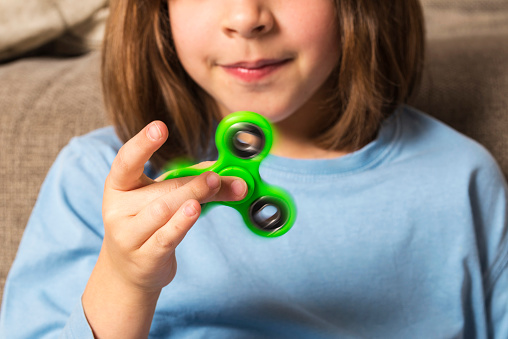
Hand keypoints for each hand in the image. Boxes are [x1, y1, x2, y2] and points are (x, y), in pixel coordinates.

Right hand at [82, 121, 246, 337]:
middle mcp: (118, 209)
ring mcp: (128, 234)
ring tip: (214, 185)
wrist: (128, 271)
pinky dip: (182, 223)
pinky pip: (166, 236)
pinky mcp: (144, 256)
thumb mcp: (165, 199)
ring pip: (164, 210)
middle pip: (162, 189)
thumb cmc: (149, 224)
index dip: (142, 143)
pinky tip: (195, 211)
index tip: (160, 127)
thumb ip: (197, 184)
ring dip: (192, 196)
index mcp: (119, 186)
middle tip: (217, 175)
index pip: (126, 161)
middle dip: (193, 181)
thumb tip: (237, 178)